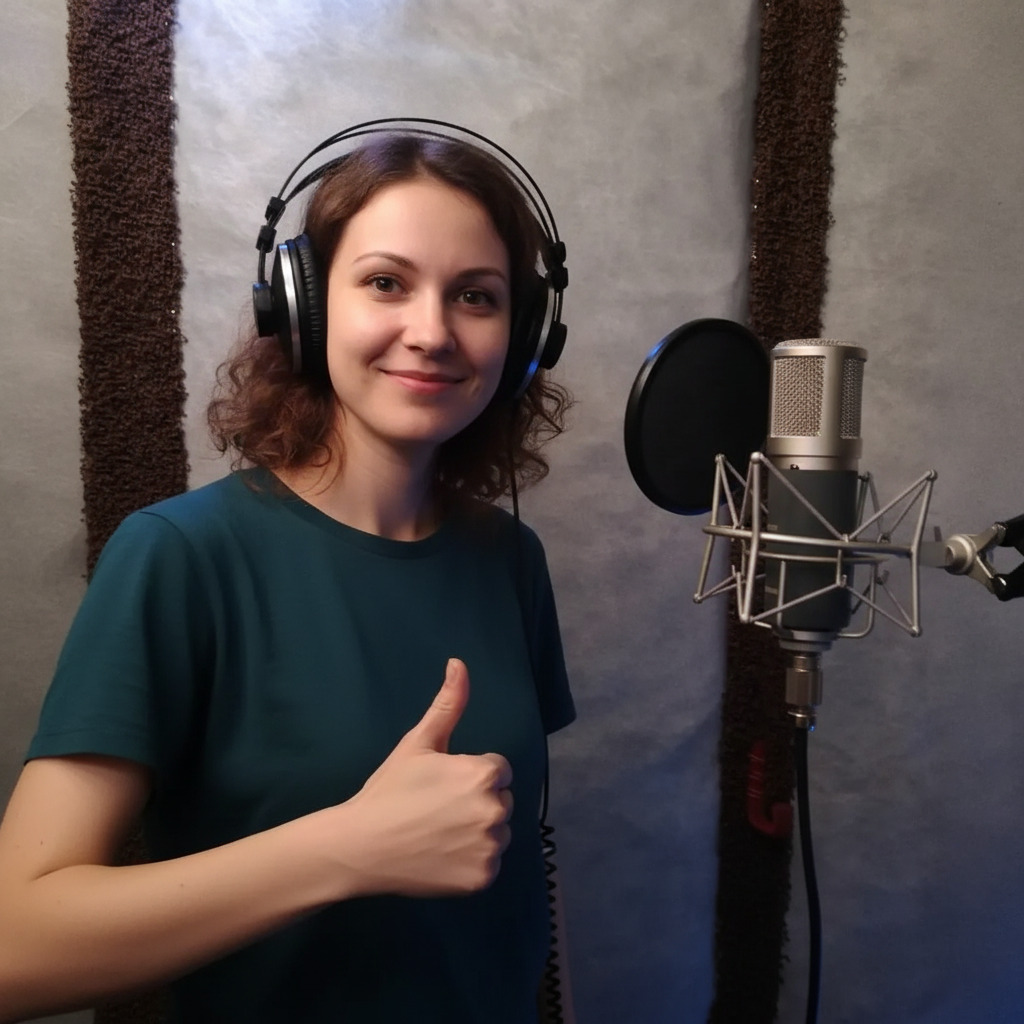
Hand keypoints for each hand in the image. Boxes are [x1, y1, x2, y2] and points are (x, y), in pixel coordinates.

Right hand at [343, 658, 512, 896]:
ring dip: (477, 833)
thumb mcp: (418, 742)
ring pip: (497, 833)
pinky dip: (471, 863)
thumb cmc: (389, 791)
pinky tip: (441, 858)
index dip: (468, 776)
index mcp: (483, 774)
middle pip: (500, 801)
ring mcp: (490, 848)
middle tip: (436, 811)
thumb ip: (448, 704)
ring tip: (438, 834)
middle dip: (476, 803)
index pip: (496, 771)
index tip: (440, 787)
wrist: (360, 847)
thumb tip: (459, 663)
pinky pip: (489, 864)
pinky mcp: (483, 879)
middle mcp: (496, 810)